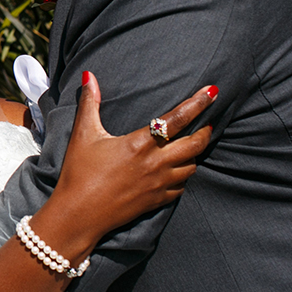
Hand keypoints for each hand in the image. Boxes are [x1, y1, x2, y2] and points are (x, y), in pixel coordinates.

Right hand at [50, 72, 214, 245]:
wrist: (78, 214)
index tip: (212, 91)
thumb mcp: (83, 135)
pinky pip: (181, 187)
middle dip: (206, 130)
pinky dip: (183, 176)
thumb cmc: (79, 173)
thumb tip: (89, 76)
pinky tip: (177, 171)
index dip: (198, 103)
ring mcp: (158, 184)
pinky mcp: (156, 201)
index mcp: (140, 144)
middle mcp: (155, 163)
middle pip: (195, 144)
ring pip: (192, 166)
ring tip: (192, 145)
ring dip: (195, 154)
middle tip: (208, 121)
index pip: (177, 119)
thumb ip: (89, 103)